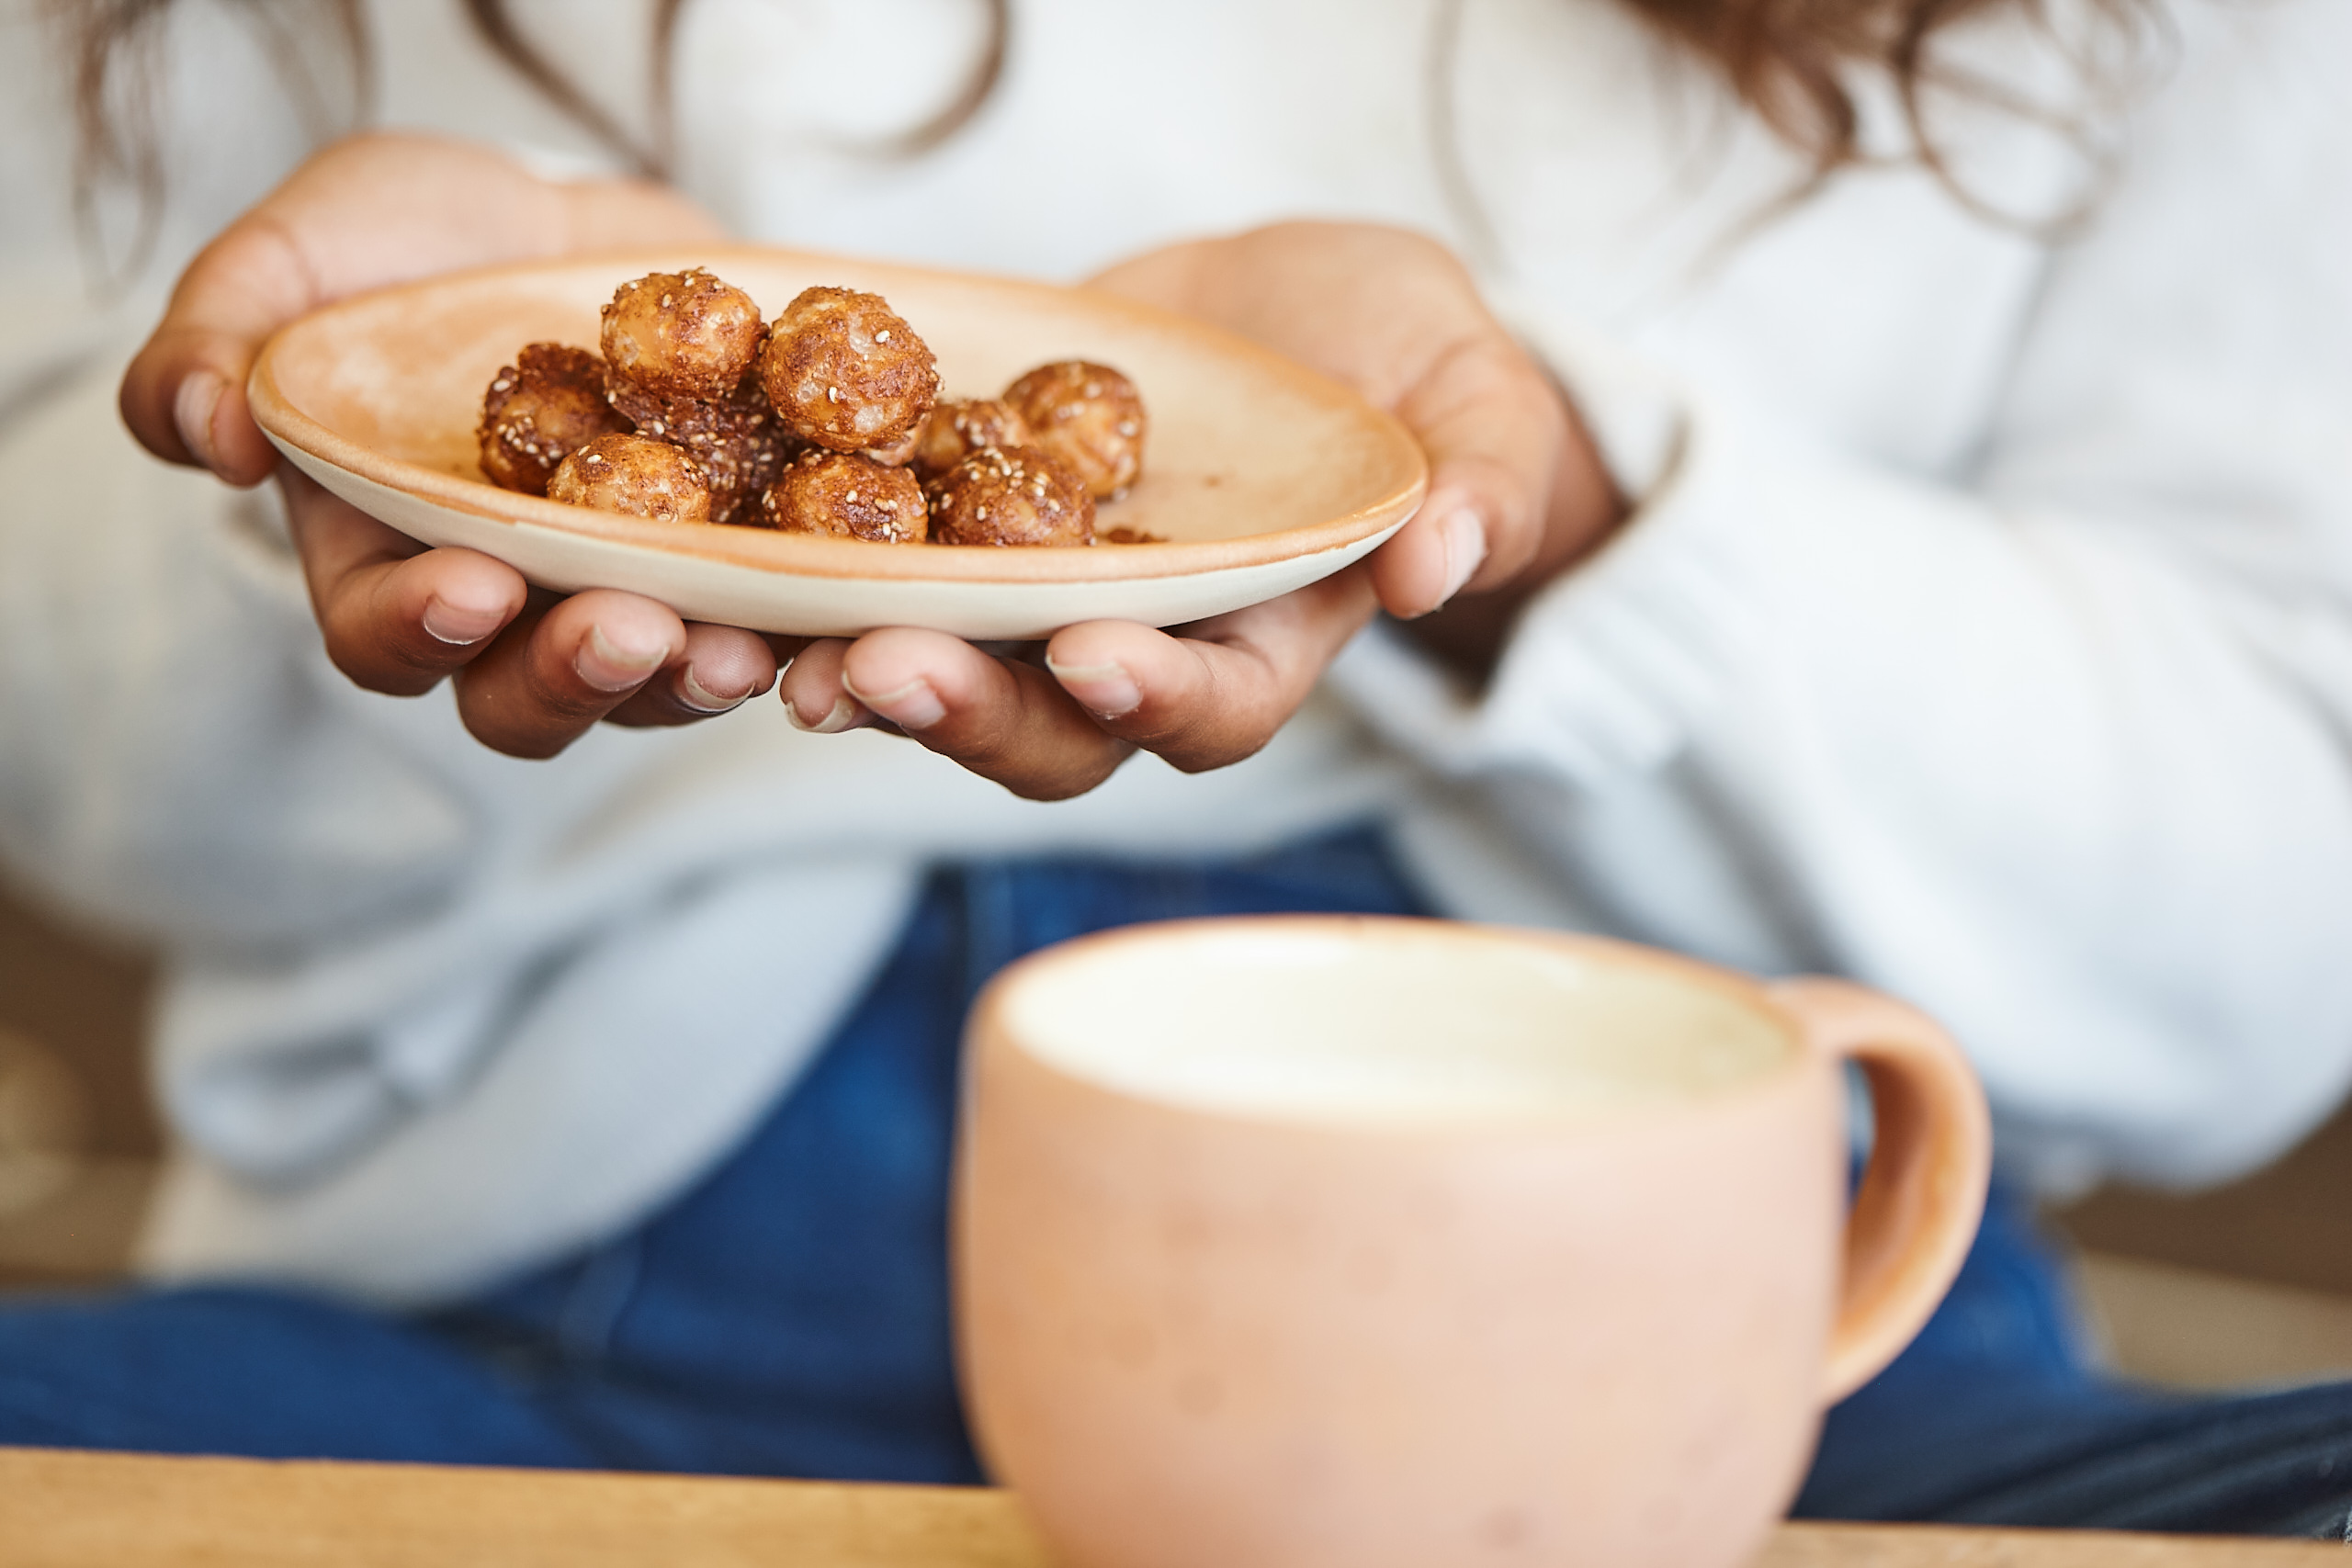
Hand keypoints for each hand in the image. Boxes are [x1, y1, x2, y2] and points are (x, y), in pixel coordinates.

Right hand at [121, 132, 783, 756]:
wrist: (554, 222)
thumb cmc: (403, 249)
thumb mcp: (297, 259)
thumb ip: (220, 340)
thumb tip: (202, 429)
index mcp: (386, 563)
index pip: (388, 638)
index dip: (422, 628)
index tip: (469, 585)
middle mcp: (514, 612)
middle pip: (531, 700)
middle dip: (578, 675)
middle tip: (630, 631)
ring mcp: (631, 599)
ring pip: (660, 686)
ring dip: (697, 678)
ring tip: (740, 646)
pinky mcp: (734, 567)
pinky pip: (772, 624)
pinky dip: (802, 625)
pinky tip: (836, 606)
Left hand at [778, 221, 1621, 798]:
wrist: (1290, 310)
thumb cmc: (1404, 360)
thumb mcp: (1473, 395)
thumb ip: (1481, 479)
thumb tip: (1443, 563)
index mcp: (1267, 645)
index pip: (1216, 708)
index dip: (1156, 700)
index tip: (1095, 660)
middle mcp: (1140, 651)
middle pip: (1052, 729)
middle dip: (970, 710)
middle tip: (883, 673)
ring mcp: (1041, 600)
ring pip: (944, 671)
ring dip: (857, 673)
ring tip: (776, 653)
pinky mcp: (963, 531)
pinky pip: (878, 573)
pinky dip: (806, 583)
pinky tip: (730, 572)